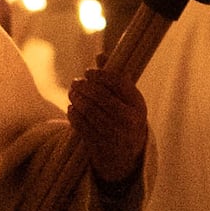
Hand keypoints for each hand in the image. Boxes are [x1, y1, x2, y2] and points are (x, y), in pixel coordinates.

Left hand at [67, 65, 149, 182]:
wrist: (127, 154)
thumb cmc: (125, 118)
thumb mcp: (126, 99)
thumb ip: (114, 77)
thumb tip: (100, 55)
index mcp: (137, 104)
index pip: (117, 82)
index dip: (100, 75)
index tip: (88, 72)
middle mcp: (128, 119)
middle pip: (100, 96)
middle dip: (84, 86)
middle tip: (75, 82)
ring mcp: (114, 133)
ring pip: (88, 110)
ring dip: (76, 99)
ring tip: (72, 93)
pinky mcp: (100, 144)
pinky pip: (81, 125)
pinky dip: (74, 114)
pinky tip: (72, 108)